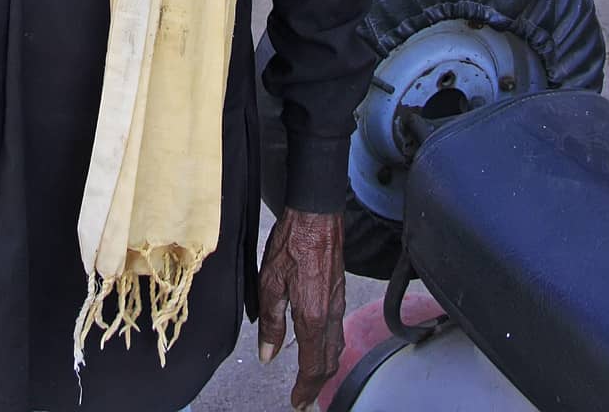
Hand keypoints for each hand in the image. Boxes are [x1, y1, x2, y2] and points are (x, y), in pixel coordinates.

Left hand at [258, 209, 345, 409]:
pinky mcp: (340, 293)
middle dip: (317, 386)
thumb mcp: (270, 283)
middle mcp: (330, 315)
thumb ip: (271, 323)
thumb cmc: (292, 243)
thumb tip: (268, 354)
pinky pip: (338, 331)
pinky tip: (320, 346)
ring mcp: (339, 304)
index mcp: (313, 317)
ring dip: (325, 369)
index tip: (297, 404)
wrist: (317, 215)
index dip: (306, 390)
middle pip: (329, 363)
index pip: (313, 367)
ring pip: (336, 348)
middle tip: (304, 399)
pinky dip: (330, 349)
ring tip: (312, 380)